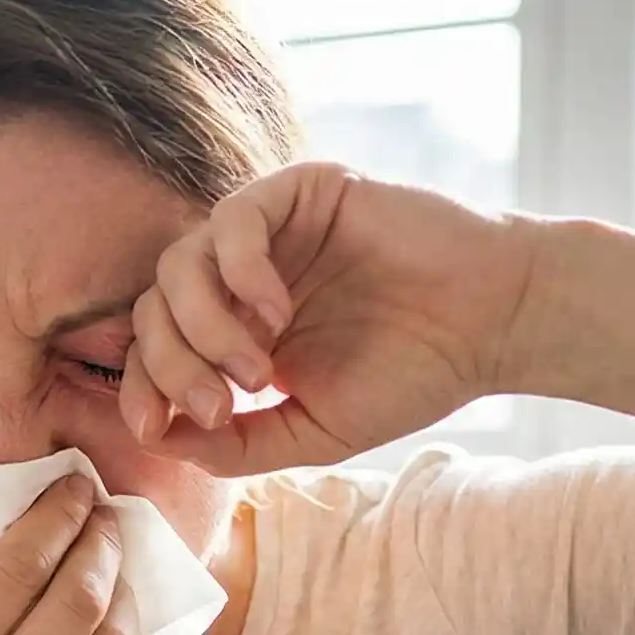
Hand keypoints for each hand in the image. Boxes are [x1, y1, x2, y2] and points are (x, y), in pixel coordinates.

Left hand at [118, 161, 541, 474]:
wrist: (494, 325)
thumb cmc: (412, 376)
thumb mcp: (309, 431)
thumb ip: (232, 443)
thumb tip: (155, 437)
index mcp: (234, 328)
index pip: (152, 347)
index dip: (141, 388)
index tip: (157, 429)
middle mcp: (240, 276)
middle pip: (151, 308)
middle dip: (172, 367)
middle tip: (223, 407)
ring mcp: (268, 231)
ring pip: (178, 263)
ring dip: (202, 327)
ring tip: (259, 369)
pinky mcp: (301, 191)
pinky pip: (232, 218)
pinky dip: (239, 272)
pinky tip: (278, 312)